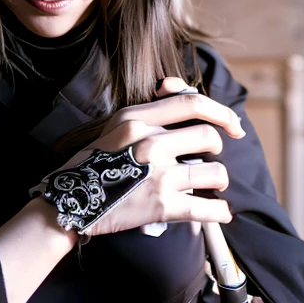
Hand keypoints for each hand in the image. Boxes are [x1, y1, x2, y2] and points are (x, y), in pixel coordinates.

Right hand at [62, 77, 244, 235]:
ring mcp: (157, 175)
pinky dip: (219, 212)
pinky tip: (218, 213)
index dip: (221, 111)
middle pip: (209, 136)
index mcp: (138, 119)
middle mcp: (150, 143)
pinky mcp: (161, 206)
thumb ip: (147, 112)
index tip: (233, 125)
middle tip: (210, 159)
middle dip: (217, 149)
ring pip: (214, 172)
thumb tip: (176, 89)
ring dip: (218, 181)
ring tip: (210, 187)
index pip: (191, 103)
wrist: (70, 202)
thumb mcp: (115, 126)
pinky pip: (207, 208)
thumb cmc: (94, 164)